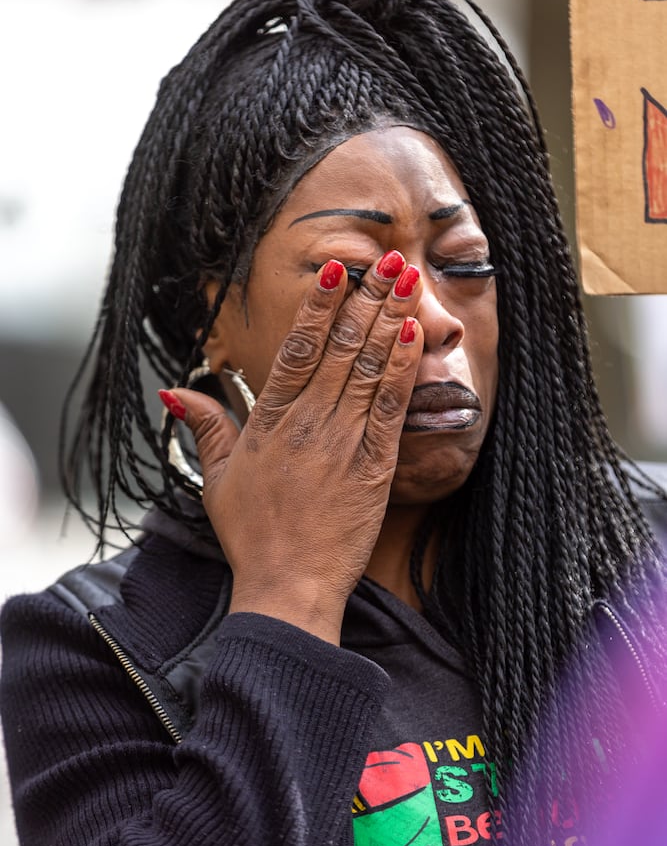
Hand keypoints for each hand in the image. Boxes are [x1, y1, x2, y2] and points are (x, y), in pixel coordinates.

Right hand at [163, 256, 422, 644]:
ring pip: (368, 367)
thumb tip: (175, 389)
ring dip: (390, 319)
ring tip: (407, 281)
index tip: (336, 272)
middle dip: (366, 299)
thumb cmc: (253, 535)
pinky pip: (389, 407)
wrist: (289, 586)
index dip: (319, 307)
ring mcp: (343, 441)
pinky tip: (412, 337)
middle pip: (340, 347)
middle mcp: (307, 422)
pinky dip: (401, 370)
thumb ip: (206, 425)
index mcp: (270, 421)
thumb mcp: (216, 478)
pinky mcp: (374, 466)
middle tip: (386, 260)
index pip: (297, 349)